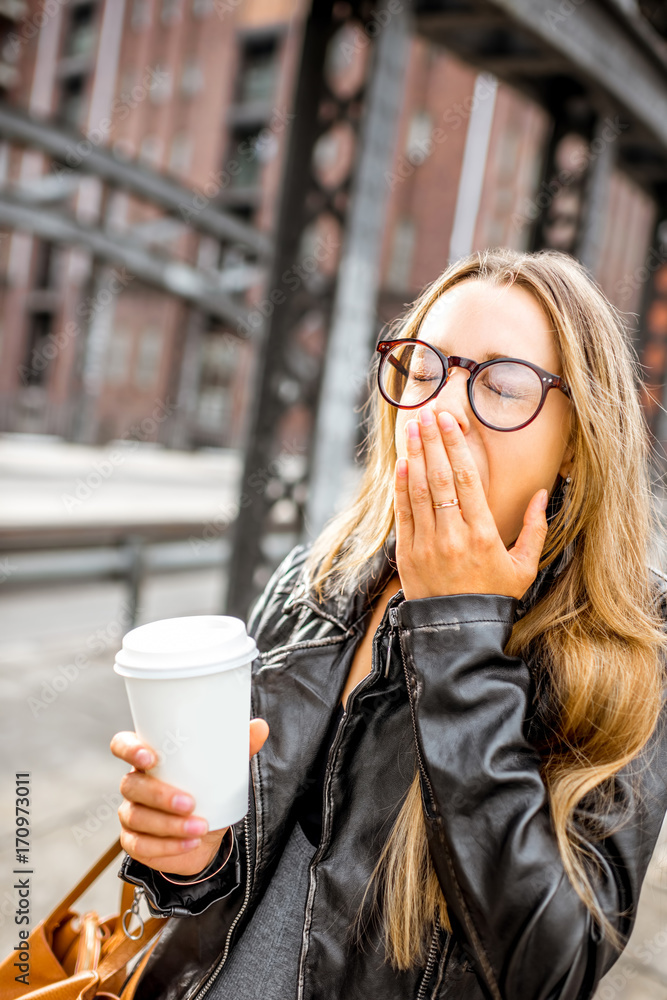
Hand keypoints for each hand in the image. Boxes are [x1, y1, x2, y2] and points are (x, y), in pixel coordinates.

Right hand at [110, 718, 268, 876]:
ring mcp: (131, 814)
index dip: (129, 749)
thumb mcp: (223, 770)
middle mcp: (134, 784)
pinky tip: (190, 844)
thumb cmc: (208, 791)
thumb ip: (239, 747)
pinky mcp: (134, 842)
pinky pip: (141, 846)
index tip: (149, 757)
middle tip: (190, 803)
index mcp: (149, 759)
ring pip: (137, 818)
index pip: (123, 745)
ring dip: (169, 825)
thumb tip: (260, 726)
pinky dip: (168, 846)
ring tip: (200, 827)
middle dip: (160, 795)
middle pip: (131, 786)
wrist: (206, 834)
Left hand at [394, 407, 548, 601]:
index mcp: (483, 534)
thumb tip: (541, 494)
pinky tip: (403, 463)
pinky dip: (402, 487)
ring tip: (413, 428)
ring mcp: (427, 544)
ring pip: (419, 491)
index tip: (449, 421)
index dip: (456, 446)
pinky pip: (404, 513)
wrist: (459, 632)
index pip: (466, 479)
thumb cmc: (494, 597)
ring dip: (415, 456)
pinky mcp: (408, 554)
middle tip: (427, 412)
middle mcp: (453, 535)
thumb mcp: (523, 566)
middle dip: (433, 441)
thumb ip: (534, 529)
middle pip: (440, 477)